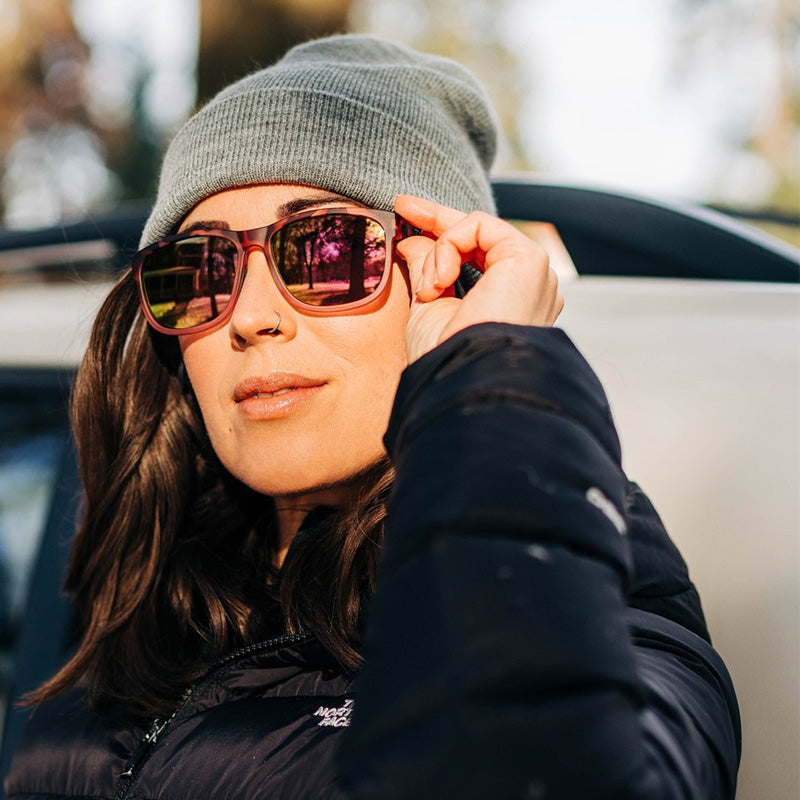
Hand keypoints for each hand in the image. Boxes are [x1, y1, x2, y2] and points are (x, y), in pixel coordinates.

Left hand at [394, 194, 563, 363]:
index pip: (476, 256)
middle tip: (402, 205)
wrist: (462, 376)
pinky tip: (441, 280)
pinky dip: (450, 246)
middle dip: (436, 219)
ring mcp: (534, 273)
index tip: (405, 218)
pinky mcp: (529, 259)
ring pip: (476, 232)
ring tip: (429, 287)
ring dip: (439, 252)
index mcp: (510, 304)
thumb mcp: (429, 306)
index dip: (440, 234)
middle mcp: (528, 288)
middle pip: (479, 237)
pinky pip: (479, 228)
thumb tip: (413, 241)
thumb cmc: (446, 356)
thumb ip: (428, 269)